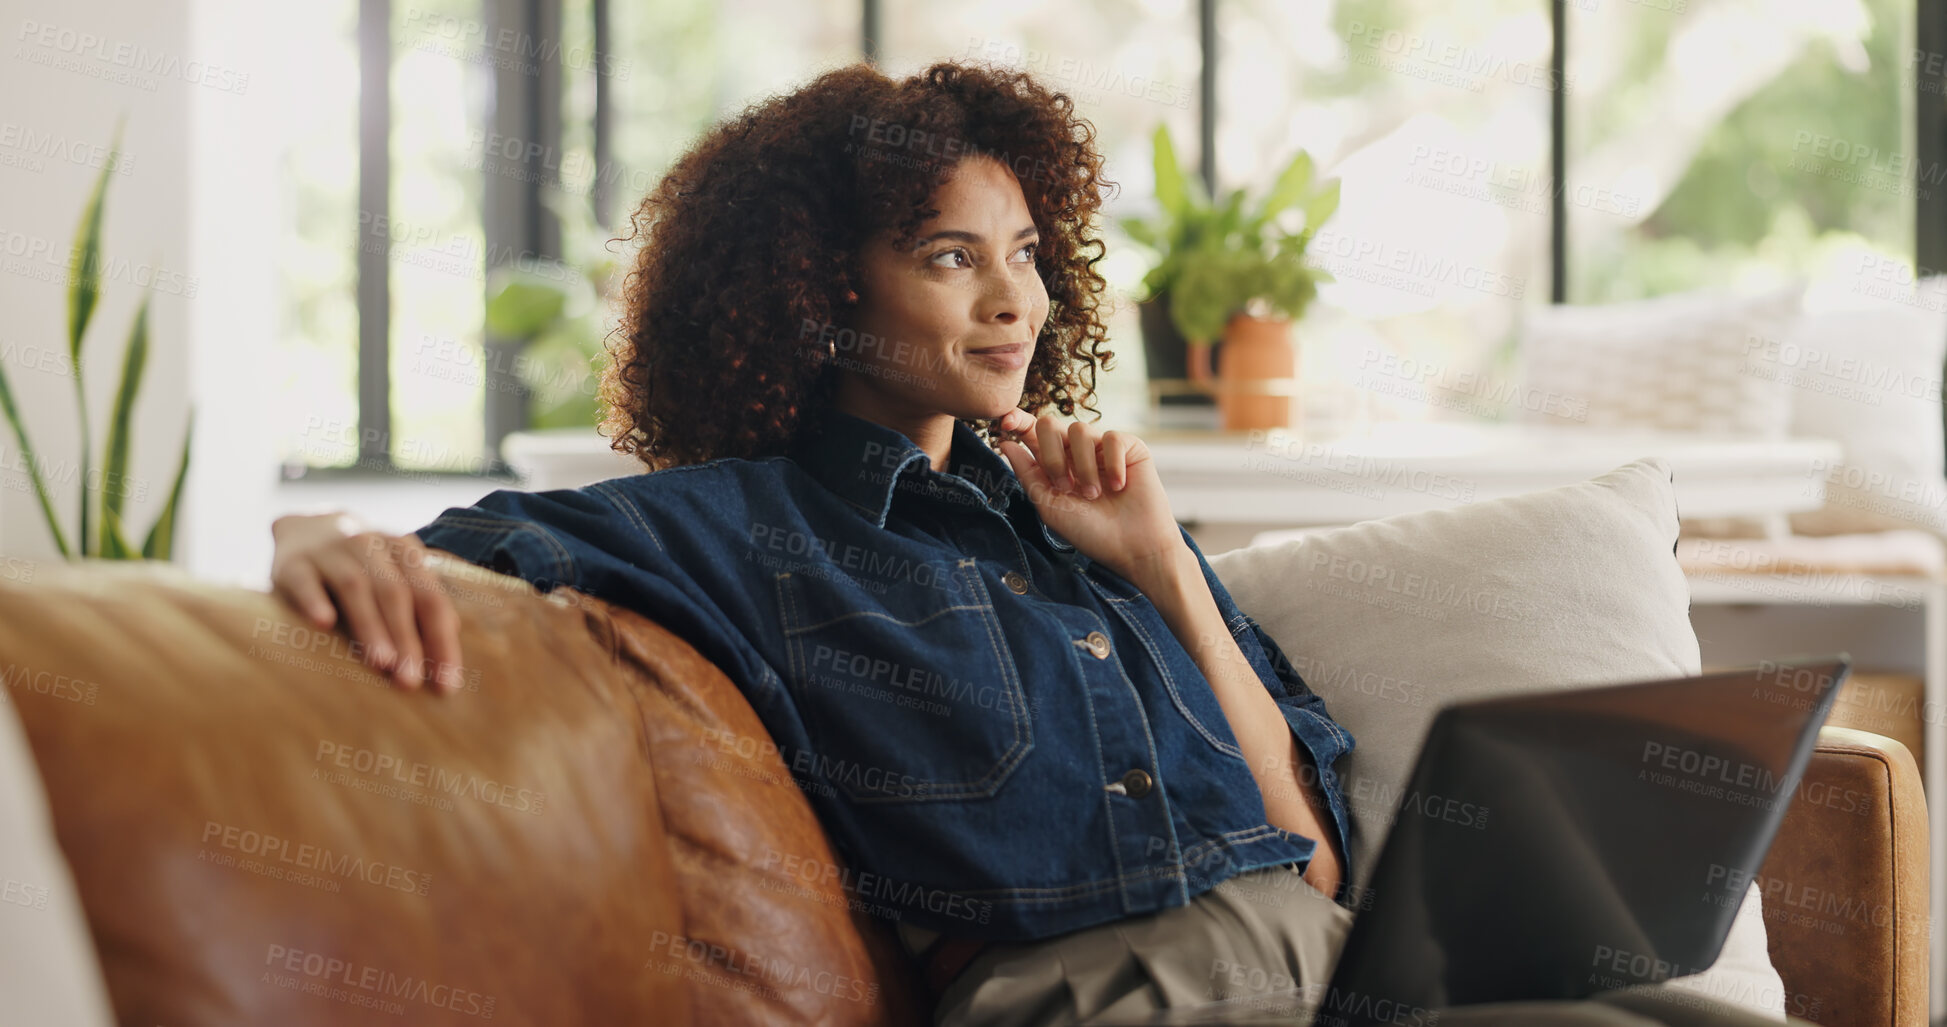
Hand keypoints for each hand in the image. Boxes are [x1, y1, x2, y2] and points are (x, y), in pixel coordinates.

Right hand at [268, 512, 465, 692]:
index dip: (441, 640)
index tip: (446, 683)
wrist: (305, 527)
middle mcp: (369, 545)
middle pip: (395, 593)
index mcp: (402, 551)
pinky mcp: (292, 562)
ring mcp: (329, 551)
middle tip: (410, 681)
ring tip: (381, 662)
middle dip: (406, 639)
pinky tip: (323, 623)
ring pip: (355, 587)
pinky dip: (315, 600)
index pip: (430, 598)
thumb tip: (452, 635)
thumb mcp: (393, 573)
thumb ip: (420, 600)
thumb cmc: (361, 565)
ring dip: (370, 626)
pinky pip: (305, 581)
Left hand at [993, 409, 1188, 585]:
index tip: (1006, 422)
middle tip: (1065, 487)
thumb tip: (1005, 443)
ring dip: (1082, 467)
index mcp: (1054, 465)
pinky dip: (1112, 463)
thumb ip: (1028, 474)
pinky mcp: (1130, 448)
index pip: (1032, 433)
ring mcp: (1102, 448)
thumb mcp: (1050, 506)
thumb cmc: (1091, 531)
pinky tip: (1119, 486)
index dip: (1018, 421)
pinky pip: (1112, 437)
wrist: (1133, 546)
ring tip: (1094, 494)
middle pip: (1050, 424)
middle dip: (1051, 455)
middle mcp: (1076, 453)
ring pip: (1079, 430)